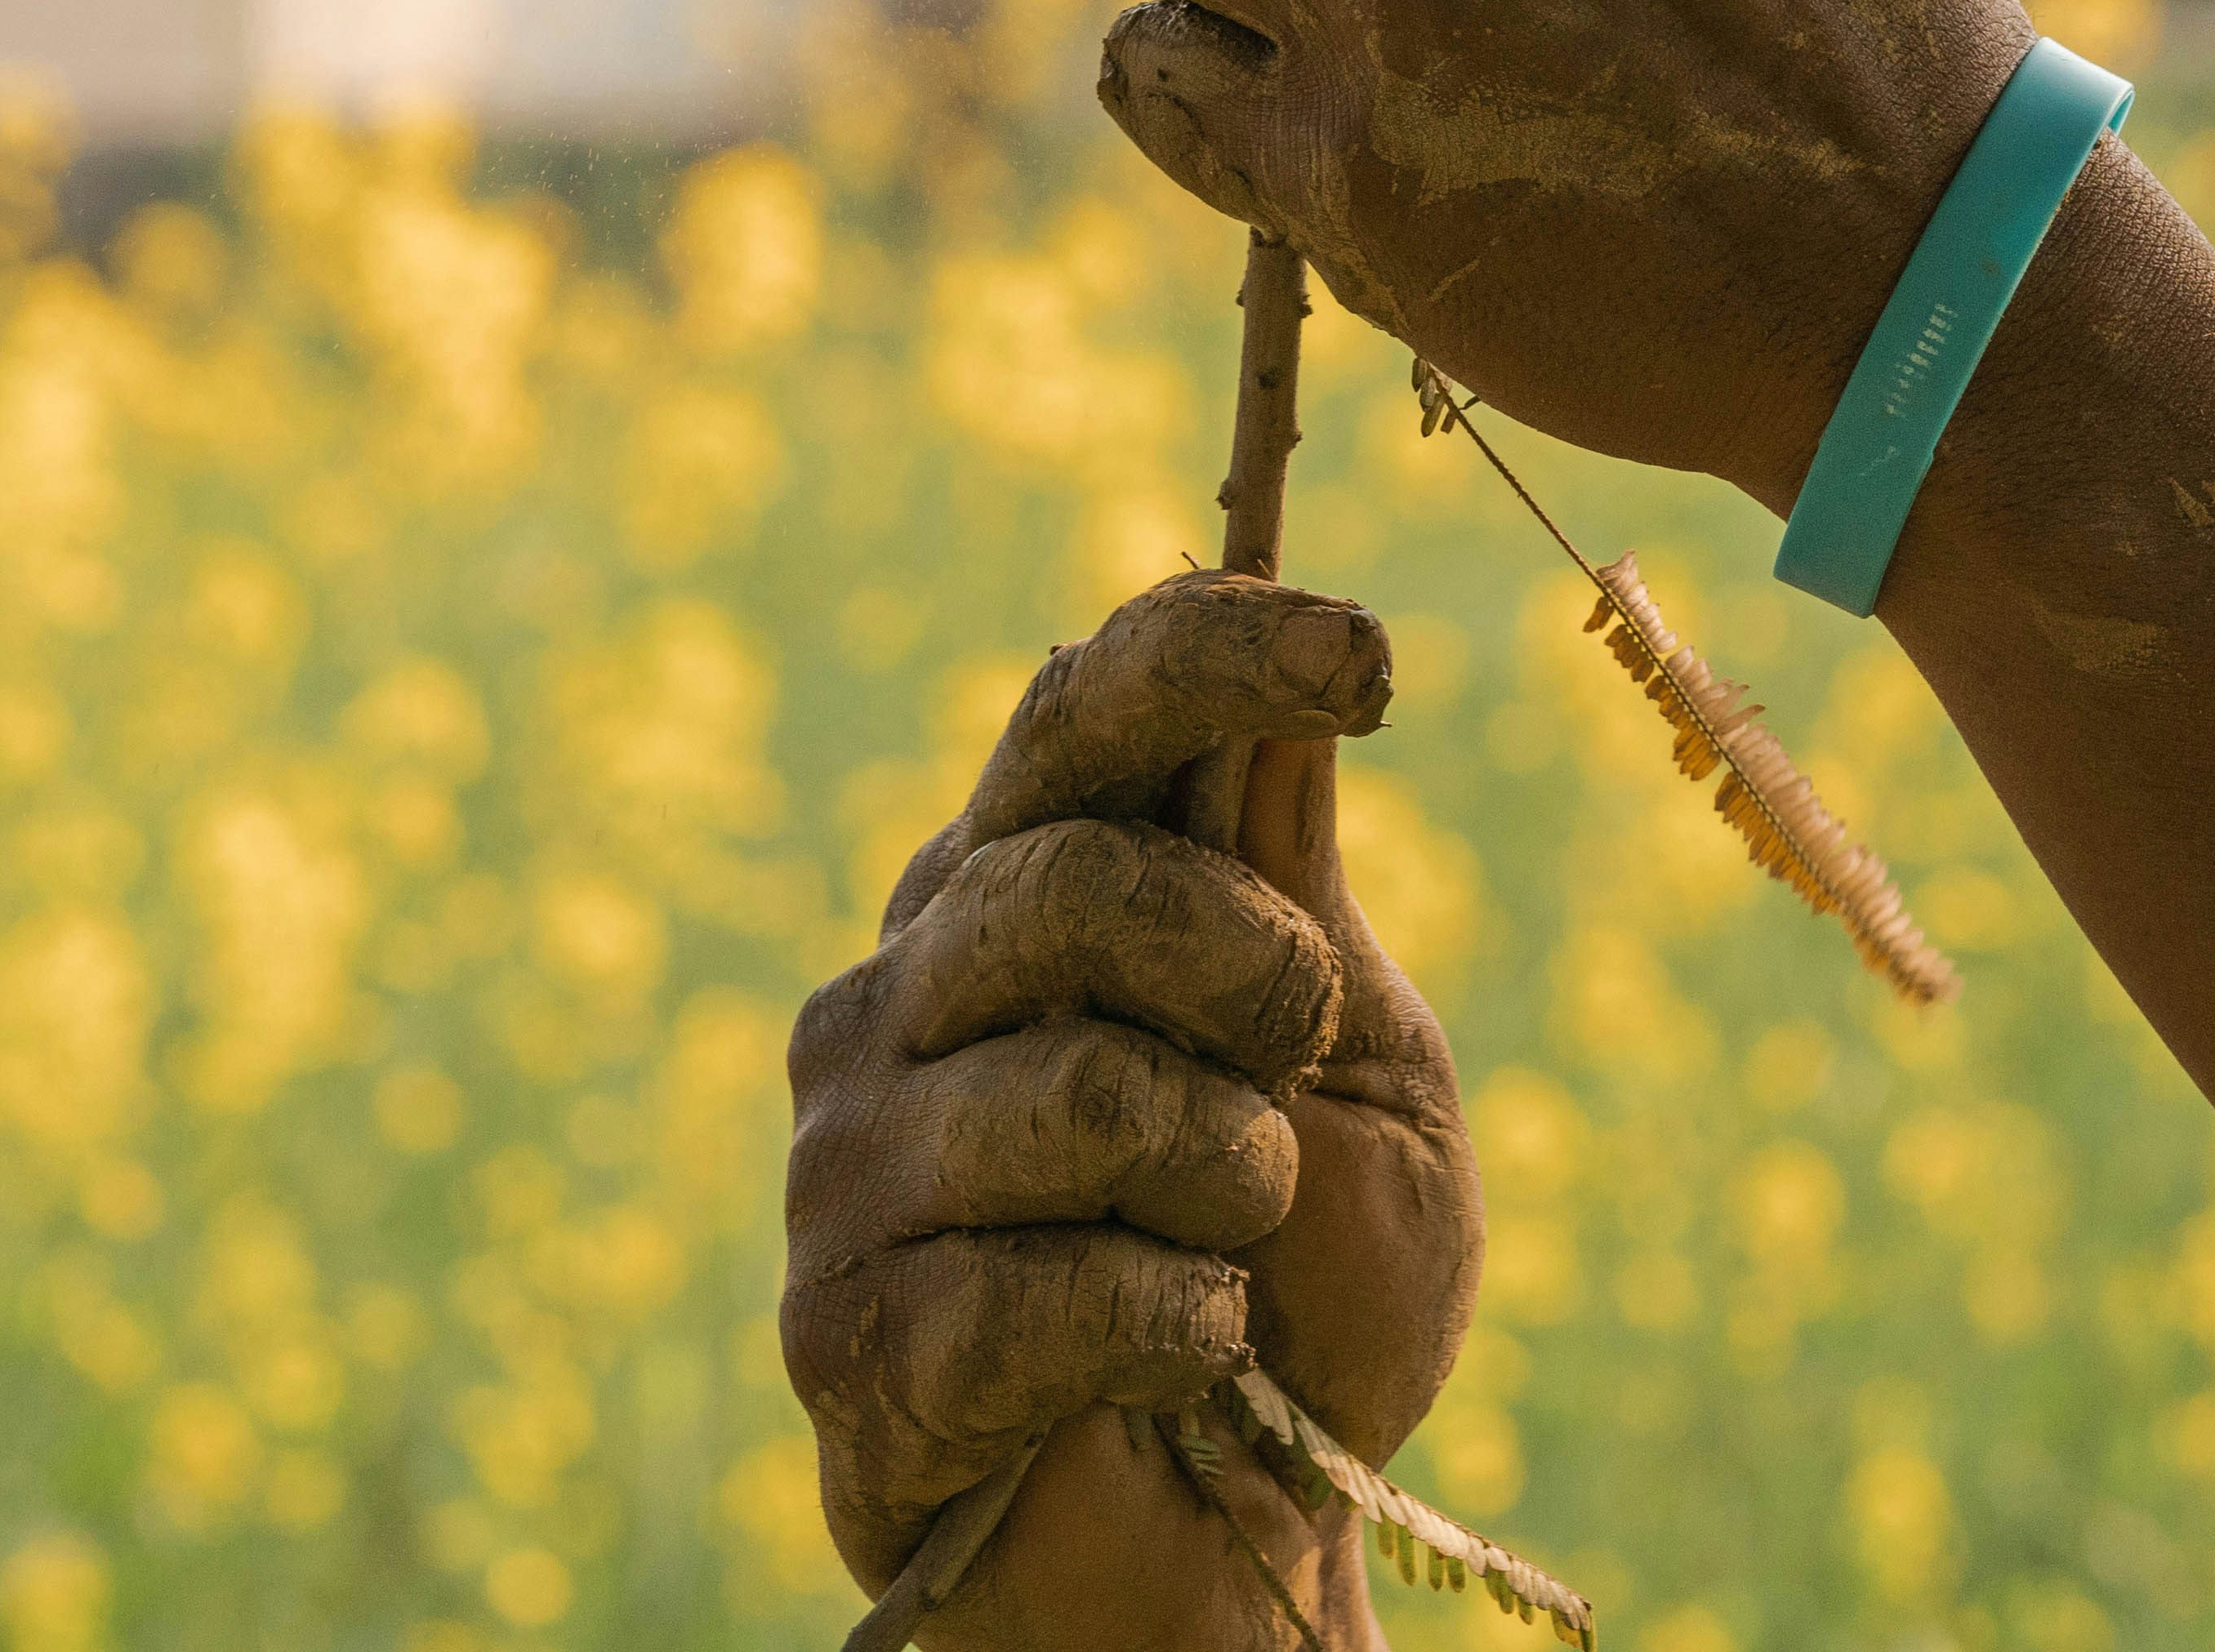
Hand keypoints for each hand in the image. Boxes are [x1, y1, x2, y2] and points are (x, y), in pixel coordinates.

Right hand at [782, 574, 1478, 1645]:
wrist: (1253, 1558)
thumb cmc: (1311, 1305)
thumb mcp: (1358, 1072)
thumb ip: (1293, 890)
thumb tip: (1274, 693)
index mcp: (1020, 893)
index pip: (1079, 709)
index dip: (1215, 656)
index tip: (1369, 664)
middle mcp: (904, 995)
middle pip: (1066, 879)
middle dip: (1246, 968)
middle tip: (1298, 1059)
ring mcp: (851, 1164)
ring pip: (1075, 1091)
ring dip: (1227, 1182)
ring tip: (1236, 1246)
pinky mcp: (845, 1334)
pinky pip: (1041, 1286)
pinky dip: (1173, 1326)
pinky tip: (1181, 1359)